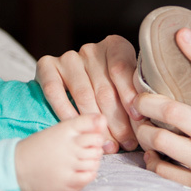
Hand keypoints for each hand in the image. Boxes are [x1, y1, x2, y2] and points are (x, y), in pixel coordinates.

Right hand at [34, 35, 140, 153]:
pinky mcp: (47, 66)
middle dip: (116, 120)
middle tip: (125, 142)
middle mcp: (91, 49)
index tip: (137, 119)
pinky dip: (66, 112)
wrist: (70, 85)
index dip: (129, 96)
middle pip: (104, 88)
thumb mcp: (125, 89)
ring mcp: (68, 57)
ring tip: (107, 144)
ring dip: (94, 122)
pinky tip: (76, 127)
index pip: (121, 70)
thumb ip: (134, 97)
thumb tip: (142, 120)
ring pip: (83, 94)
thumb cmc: (108, 91)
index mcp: (114, 46)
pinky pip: (54, 91)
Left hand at [133, 27, 190, 190]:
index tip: (180, 33)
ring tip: (144, 132)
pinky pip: (163, 170)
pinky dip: (152, 162)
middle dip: (146, 103)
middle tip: (137, 102)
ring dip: (145, 135)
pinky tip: (154, 159)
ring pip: (161, 140)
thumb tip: (186, 87)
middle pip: (173, 109)